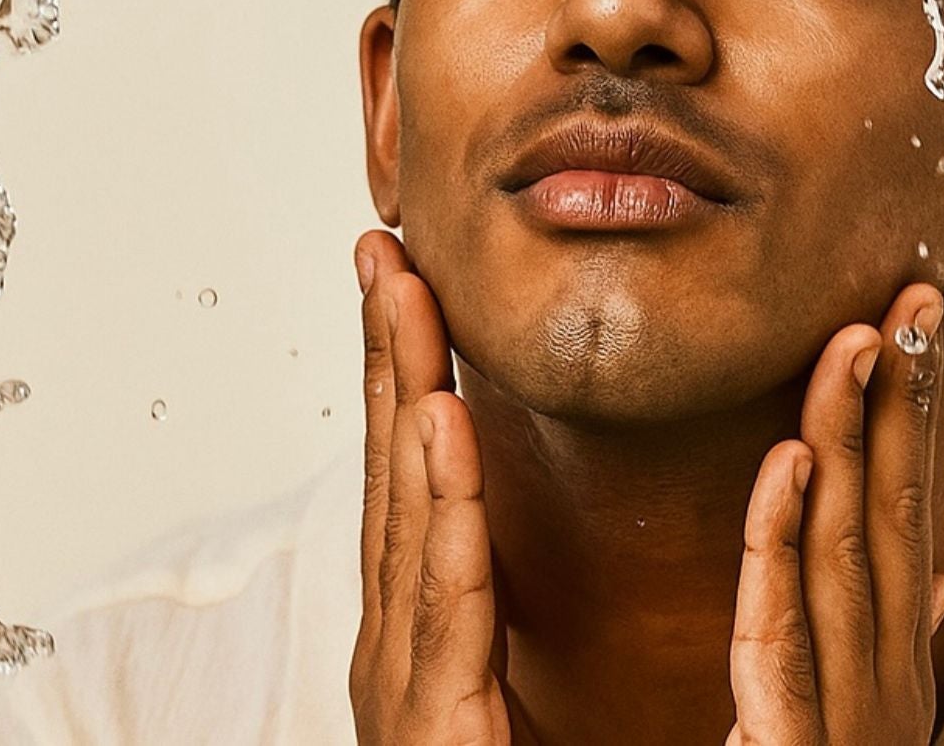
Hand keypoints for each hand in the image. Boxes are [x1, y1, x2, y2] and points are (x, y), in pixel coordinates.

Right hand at [347, 229, 515, 744]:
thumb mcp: (524, 703)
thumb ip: (525, 628)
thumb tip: (562, 550)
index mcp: (427, 635)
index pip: (421, 481)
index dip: (411, 375)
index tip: (413, 281)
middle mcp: (400, 648)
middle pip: (394, 477)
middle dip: (386, 356)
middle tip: (381, 246)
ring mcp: (401, 687)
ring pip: (405, 517)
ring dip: (400, 398)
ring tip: (404, 299)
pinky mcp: (429, 725)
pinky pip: (442, 600)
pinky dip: (439, 508)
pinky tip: (440, 431)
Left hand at [724, 284, 943, 744]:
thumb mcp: (862, 721)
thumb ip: (892, 643)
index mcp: (895, 668)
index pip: (907, 518)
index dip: (916, 418)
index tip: (917, 323)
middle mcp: (887, 682)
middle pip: (894, 517)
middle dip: (905, 403)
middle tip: (909, 296)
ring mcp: (851, 716)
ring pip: (850, 554)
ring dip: (853, 440)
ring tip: (857, 343)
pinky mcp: (793, 745)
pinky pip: (783, 632)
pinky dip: (783, 543)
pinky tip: (789, 466)